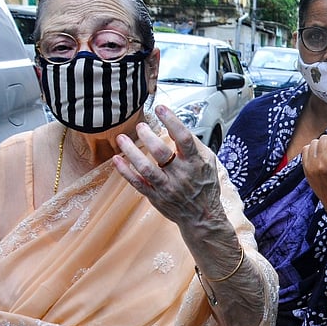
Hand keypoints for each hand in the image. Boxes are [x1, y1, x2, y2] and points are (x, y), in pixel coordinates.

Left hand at [113, 105, 225, 228]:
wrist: (202, 217)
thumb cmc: (205, 186)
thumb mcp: (209, 162)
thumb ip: (195, 145)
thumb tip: (178, 126)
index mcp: (196, 162)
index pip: (184, 138)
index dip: (171, 121)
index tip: (161, 108)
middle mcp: (181, 174)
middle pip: (161, 152)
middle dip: (148, 135)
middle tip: (141, 125)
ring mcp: (167, 187)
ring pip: (146, 168)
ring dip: (131, 152)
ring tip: (122, 138)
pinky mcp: (156, 196)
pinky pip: (137, 183)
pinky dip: (125, 171)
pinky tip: (117, 159)